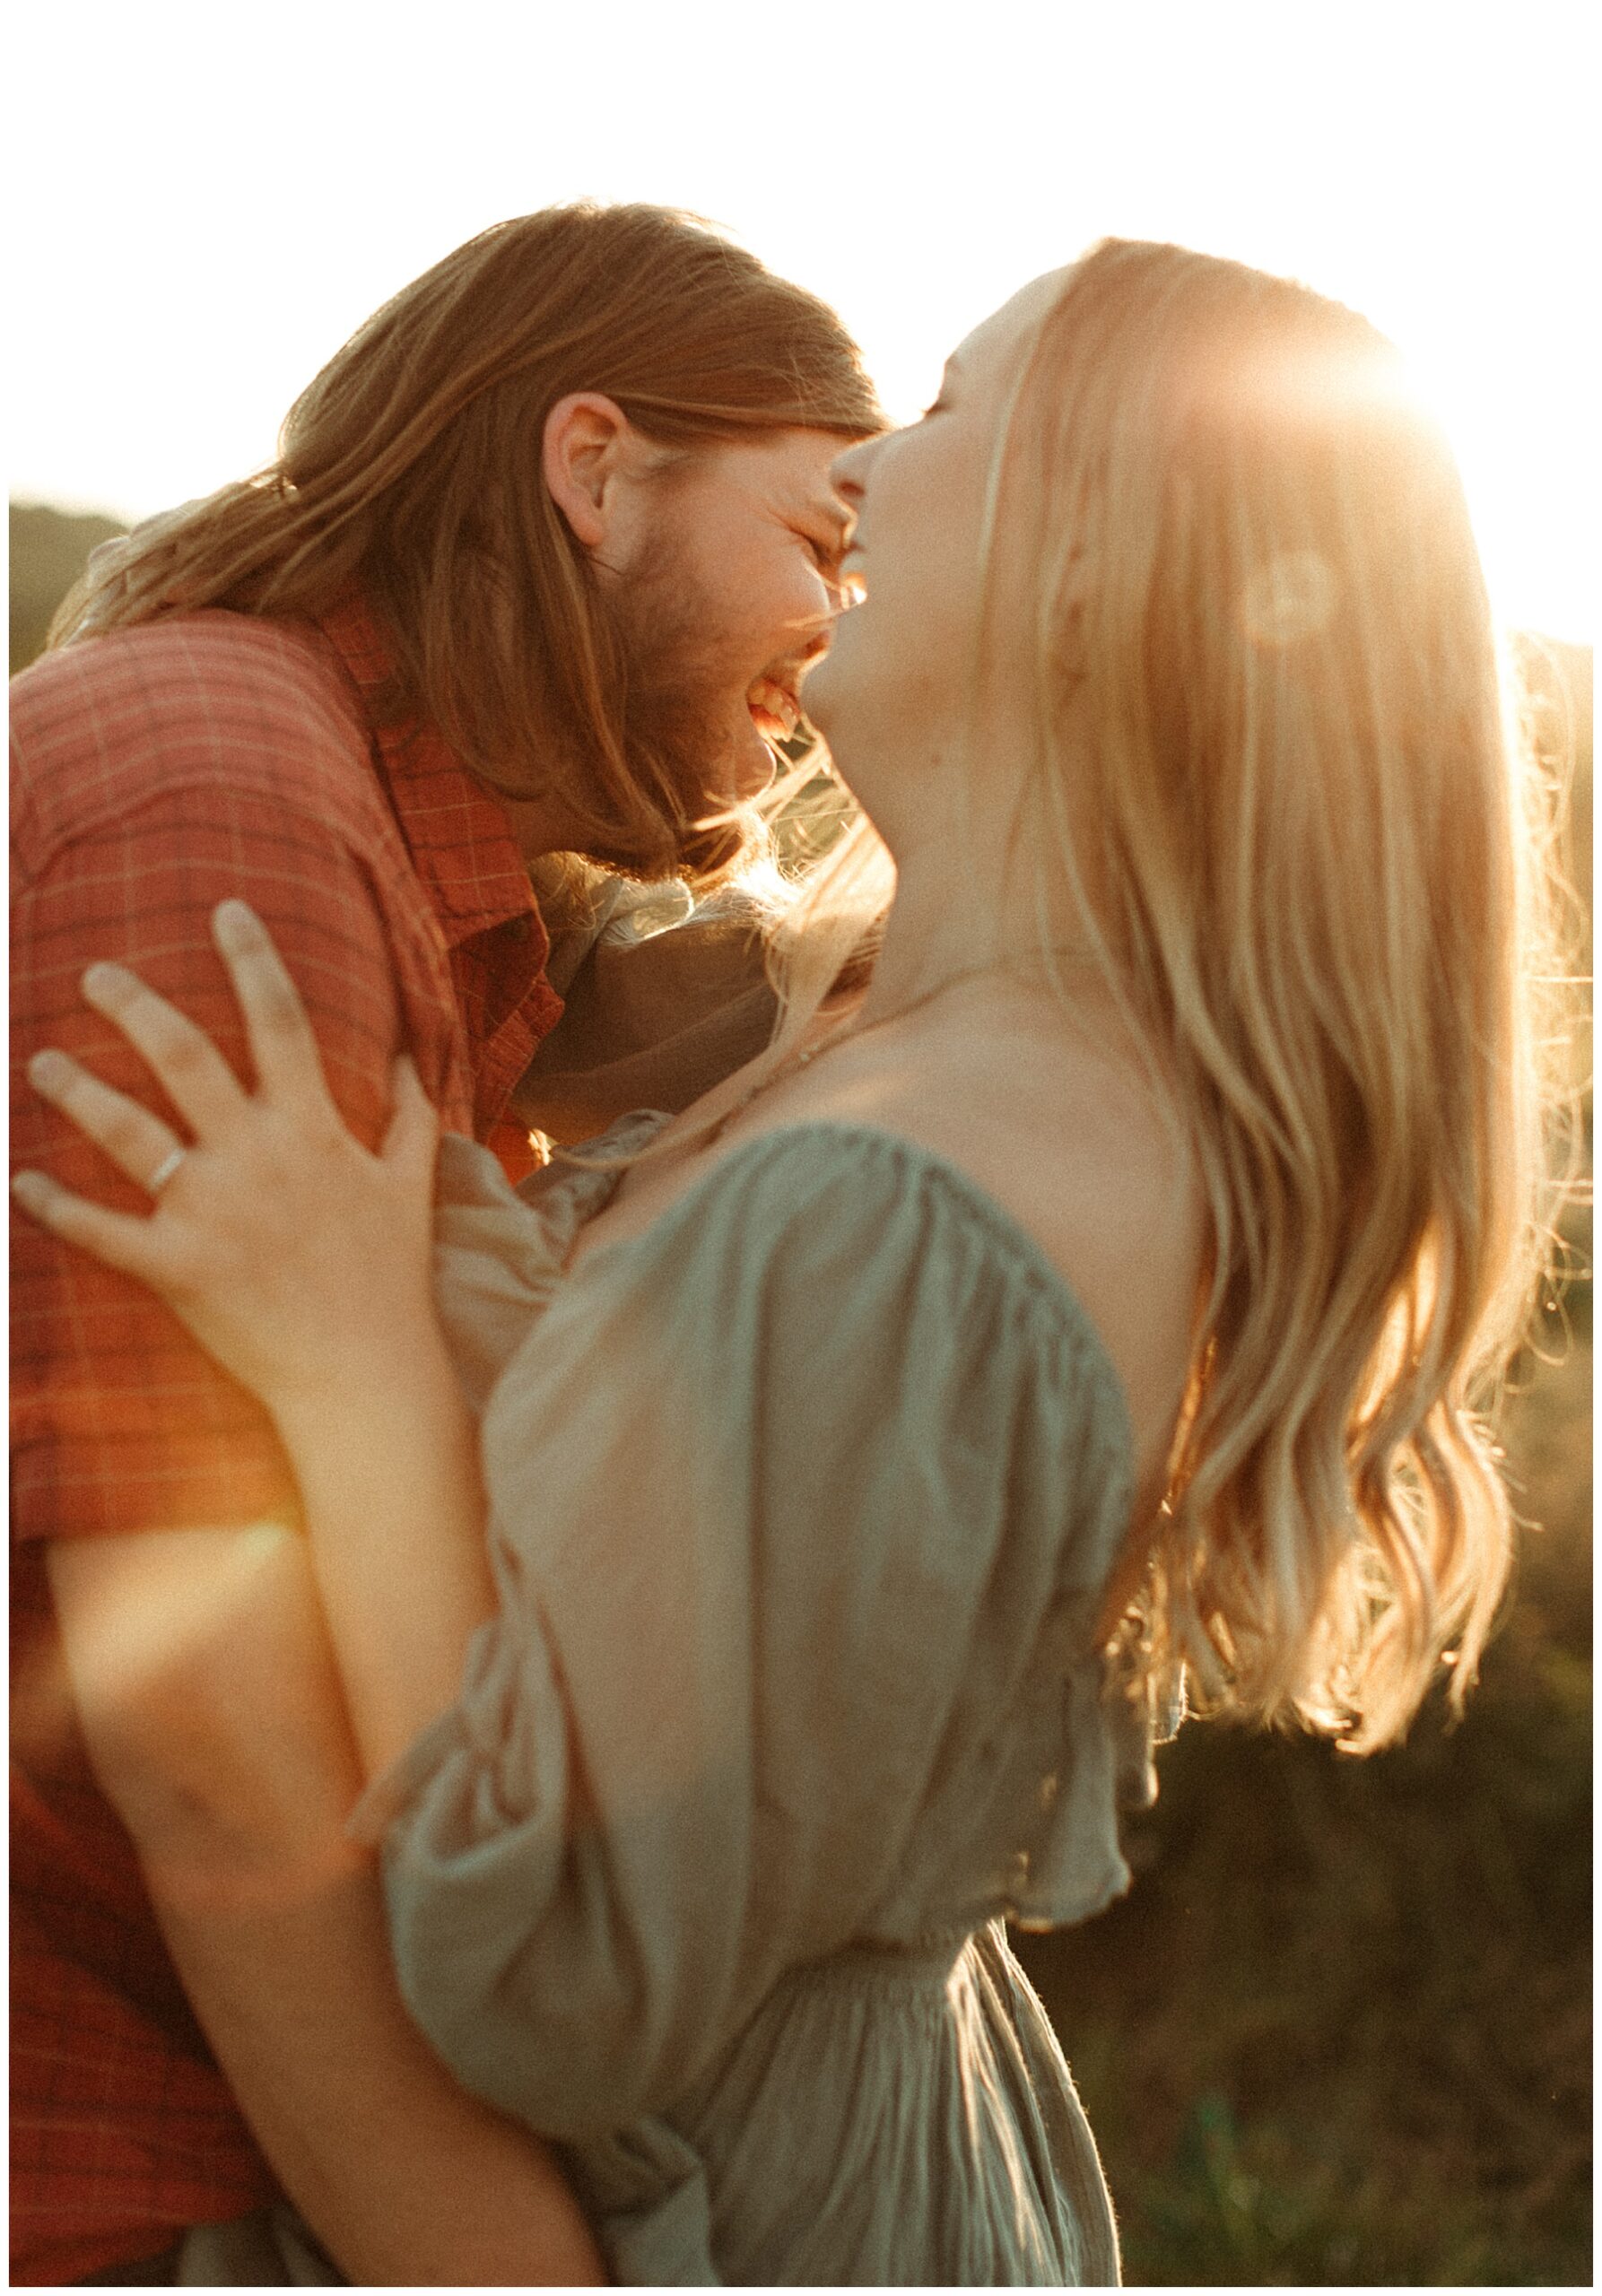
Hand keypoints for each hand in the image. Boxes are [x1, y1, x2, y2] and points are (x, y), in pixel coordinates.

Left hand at [12, 900, 441, 1423]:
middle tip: (94, 971)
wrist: (365, 1370)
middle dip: (134, 1005)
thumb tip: (416, 1057)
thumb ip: (412, 1116)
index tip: (226, 909)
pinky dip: (54, 1206)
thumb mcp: (412, 1186)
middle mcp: (257, 1158)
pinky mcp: (176, 1268)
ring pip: (129, 1131)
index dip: (253, 958)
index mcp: (312, 1130)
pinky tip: (19, 1181)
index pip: (282, 1021)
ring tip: (40, 1060)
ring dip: (76, 1090)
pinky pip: (100, 1229)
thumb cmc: (389, 1277)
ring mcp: (212, 1212)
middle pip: (185, 1057)